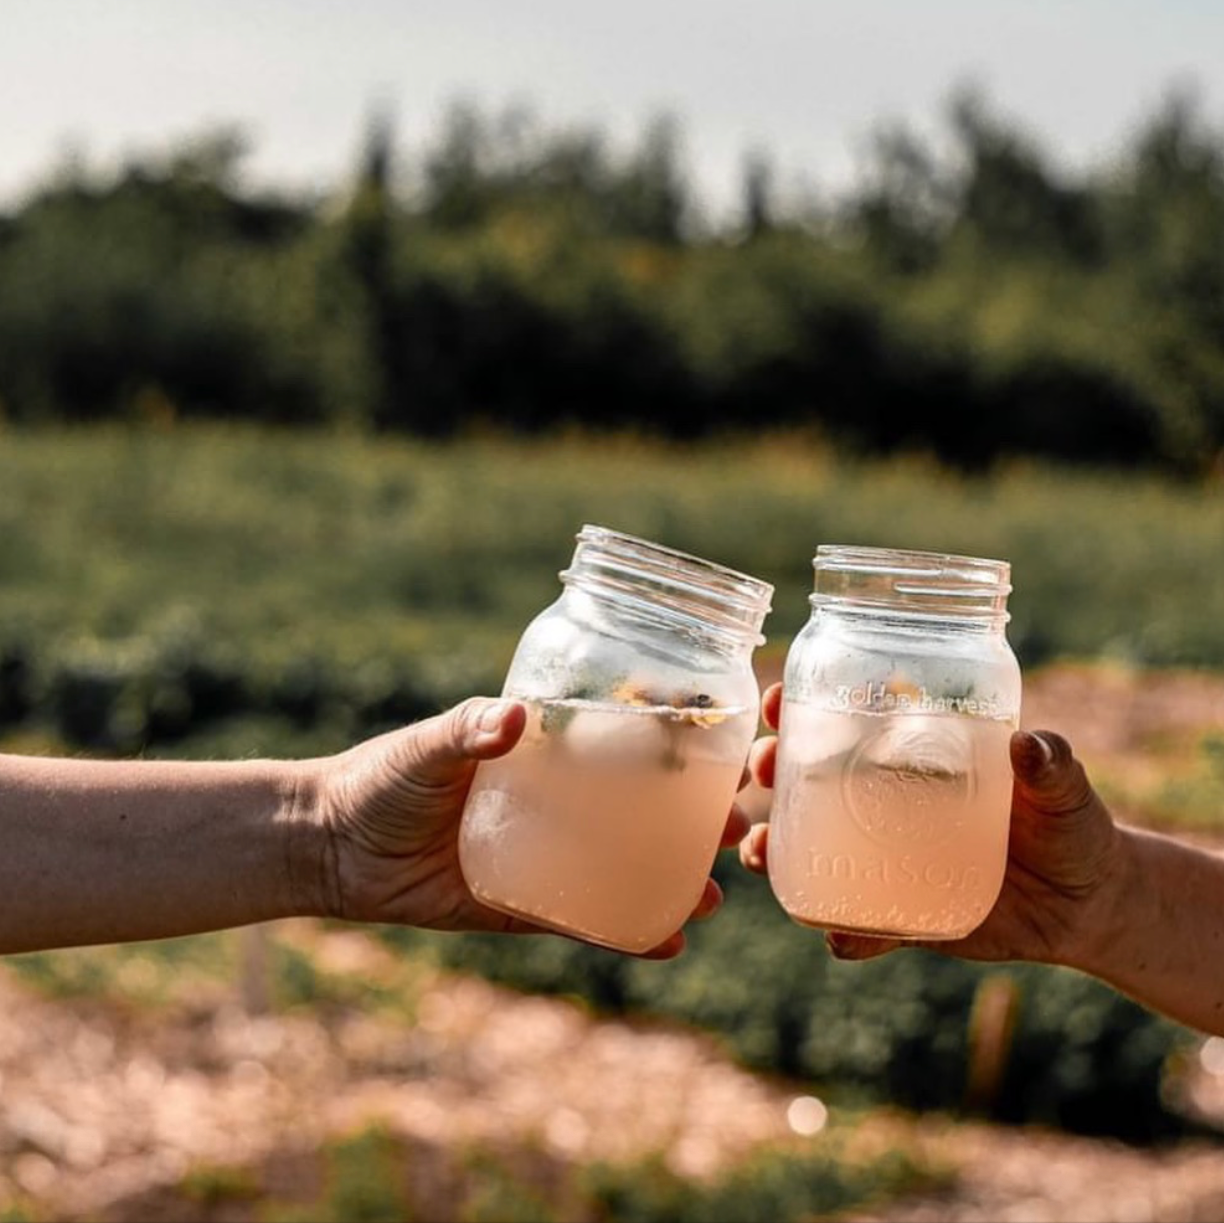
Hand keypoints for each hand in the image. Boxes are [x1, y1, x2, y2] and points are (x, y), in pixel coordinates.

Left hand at [313, 697, 750, 958]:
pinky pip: (581, 920)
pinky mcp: (520, 905)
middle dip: (690, 821)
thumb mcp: (426, 746)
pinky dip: (623, 932)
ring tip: (709, 895)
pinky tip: (664, 943)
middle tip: (732, 828)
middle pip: (638, 813)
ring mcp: (542, 857)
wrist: (330, 846)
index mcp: (542, 756)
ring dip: (668, 881)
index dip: (675, 748)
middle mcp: (553, 806)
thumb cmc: (380, 778)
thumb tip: (517, 718)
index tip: (722, 746)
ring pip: (621, 869)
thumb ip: (468, 730)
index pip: (621, 746)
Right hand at [740, 682, 1123, 966]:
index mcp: (914, 758)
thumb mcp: (1065, 792)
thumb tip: (1029, 744)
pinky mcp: (902, 912)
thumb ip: (1052, 766)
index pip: (846, 722)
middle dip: (771, 770)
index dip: (803, 707)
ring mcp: (888, 859)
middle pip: (807, 781)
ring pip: (811, 850)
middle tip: (762, 770)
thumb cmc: (1072, 829)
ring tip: (761, 852)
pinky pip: (858, 923)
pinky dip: (841, 931)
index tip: (780, 698)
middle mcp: (887, 803)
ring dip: (774, 849)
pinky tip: (837, 937)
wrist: (1088, 907)